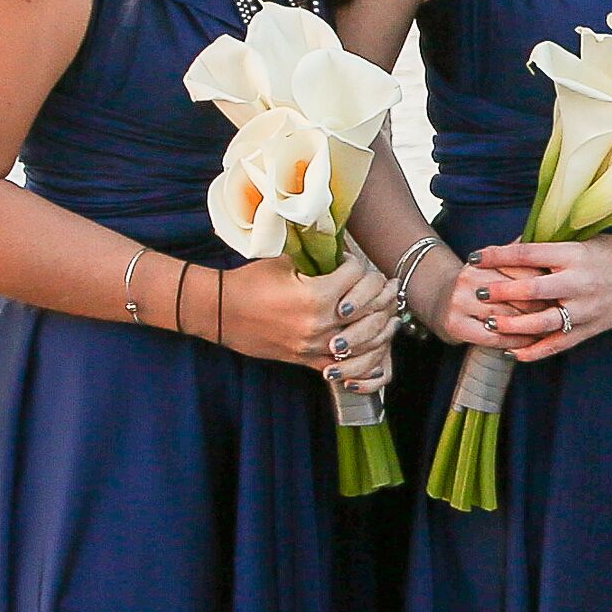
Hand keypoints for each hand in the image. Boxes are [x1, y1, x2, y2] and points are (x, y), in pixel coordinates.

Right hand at [207, 255, 388, 388]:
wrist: (220, 313)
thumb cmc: (249, 283)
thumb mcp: (283, 260)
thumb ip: (315, 255)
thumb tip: (340, 245)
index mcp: (317, 296)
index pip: (357, 276)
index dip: (357, 263)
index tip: (350, 261)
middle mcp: (322, 325)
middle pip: (371, 307)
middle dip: (382, 292)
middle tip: (387, 283)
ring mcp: (317, 347)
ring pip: (368, 339)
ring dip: (383, 323)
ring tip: (391, 311)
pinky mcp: (310, 362)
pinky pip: (349, 366)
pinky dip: (367, 356)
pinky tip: (378, 345)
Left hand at [472, 234, 611, 362]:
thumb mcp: (586, 240)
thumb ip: (552, 247)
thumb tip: (513, 247)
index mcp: (576, 254)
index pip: (529, 254)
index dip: (499, 255)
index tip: (476, 256)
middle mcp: (580, 282)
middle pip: (532, 290)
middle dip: (501, 292)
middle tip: (478, 291)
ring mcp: (587, 309)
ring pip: (542, 322)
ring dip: (512, 325)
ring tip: (489, 324)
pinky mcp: (592, 329)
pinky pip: (559, 344)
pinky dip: (535, 351)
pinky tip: (513, 352)